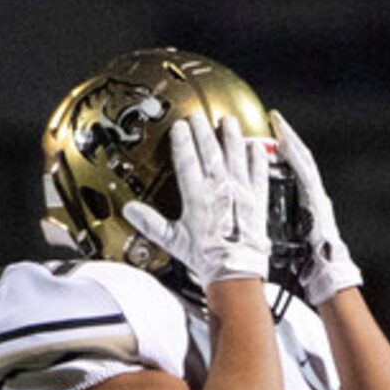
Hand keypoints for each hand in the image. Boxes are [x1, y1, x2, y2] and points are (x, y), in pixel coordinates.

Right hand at [121, 119, 271, 288]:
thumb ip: (151, 223)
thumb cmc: (207, 258)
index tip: (179, 126)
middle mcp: (220, 189)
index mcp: (197, 195)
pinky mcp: (257, 200)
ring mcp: (241, 192)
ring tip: (228, 122)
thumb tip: (129, 210)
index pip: (187, 160)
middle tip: (199, 116)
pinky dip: (258, 158)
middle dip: (203, 131)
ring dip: (231, 136)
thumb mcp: (173, 241)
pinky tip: (256, 146)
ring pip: (236, 156)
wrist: (237, 273)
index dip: (182, 141)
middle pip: (210, 151)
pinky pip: (259, 173)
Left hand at [269, 108, 362, 305]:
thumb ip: (281, 227)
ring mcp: (317, 195)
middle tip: (274, 117)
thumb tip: (258, 224)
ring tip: (278, 121)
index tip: (272, 134)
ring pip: (303, 159)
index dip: (285, 150)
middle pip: (300, 158)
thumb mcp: (289, 240)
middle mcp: (314, 195)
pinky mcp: (316, 199)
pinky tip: (284, 142)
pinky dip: (295, 155)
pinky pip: (304, 171)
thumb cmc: (306, 263)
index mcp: (307, 204)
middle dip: (287, 136)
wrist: (326, 275)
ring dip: (290, 139)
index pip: (295, 169)